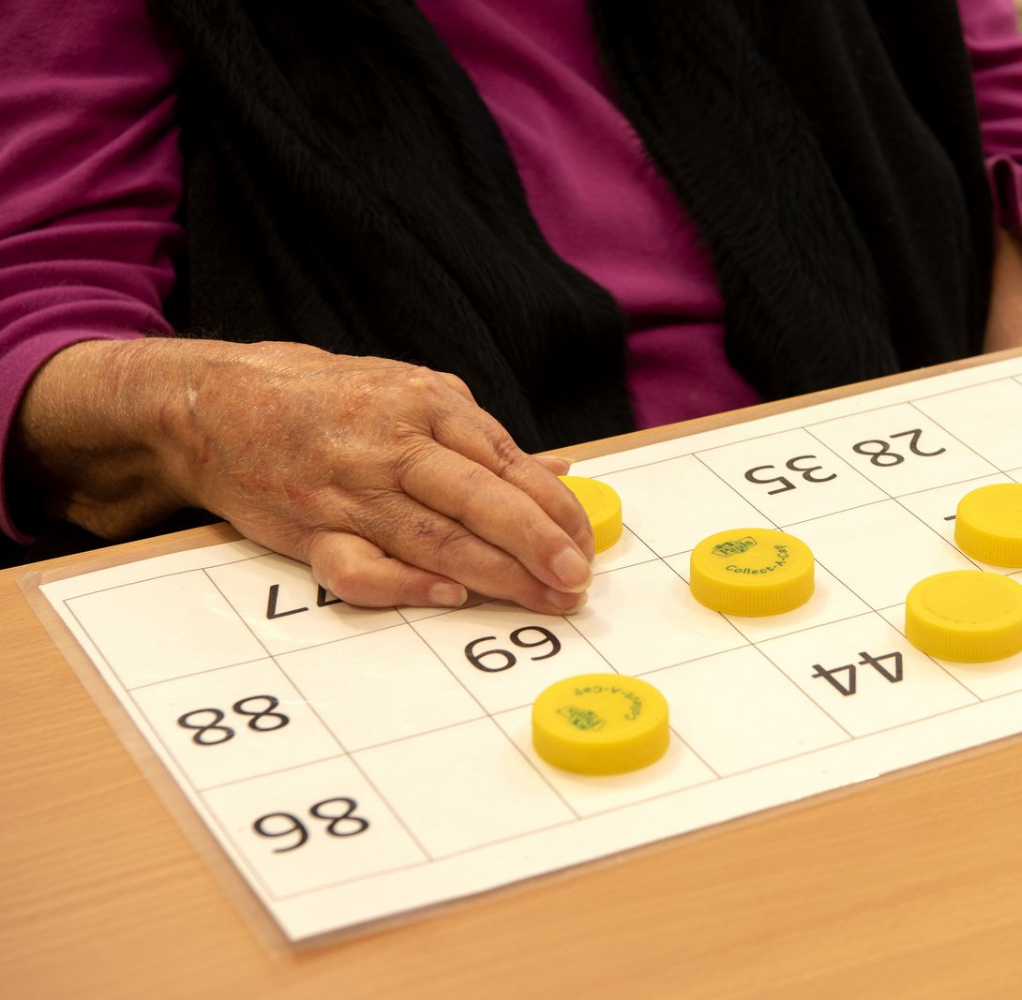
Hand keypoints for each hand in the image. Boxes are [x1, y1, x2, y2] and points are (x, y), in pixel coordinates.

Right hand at [18, 339, 593, 611]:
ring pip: (435, 538)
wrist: (214, 403)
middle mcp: (392, 445)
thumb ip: (481, 435)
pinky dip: (404, 584)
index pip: (507, 461)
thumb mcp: (409, 391)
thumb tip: (558, 469)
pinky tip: (450, 596)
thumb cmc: (324, 399)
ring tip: (543, 598)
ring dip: (497, 574)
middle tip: (577, 578)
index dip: (553, 507)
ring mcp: (350, 490)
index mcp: (426, 403)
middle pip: (480, 500)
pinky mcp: (308, 529)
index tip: (585, 542)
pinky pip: (358, 566)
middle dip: (538, 542)